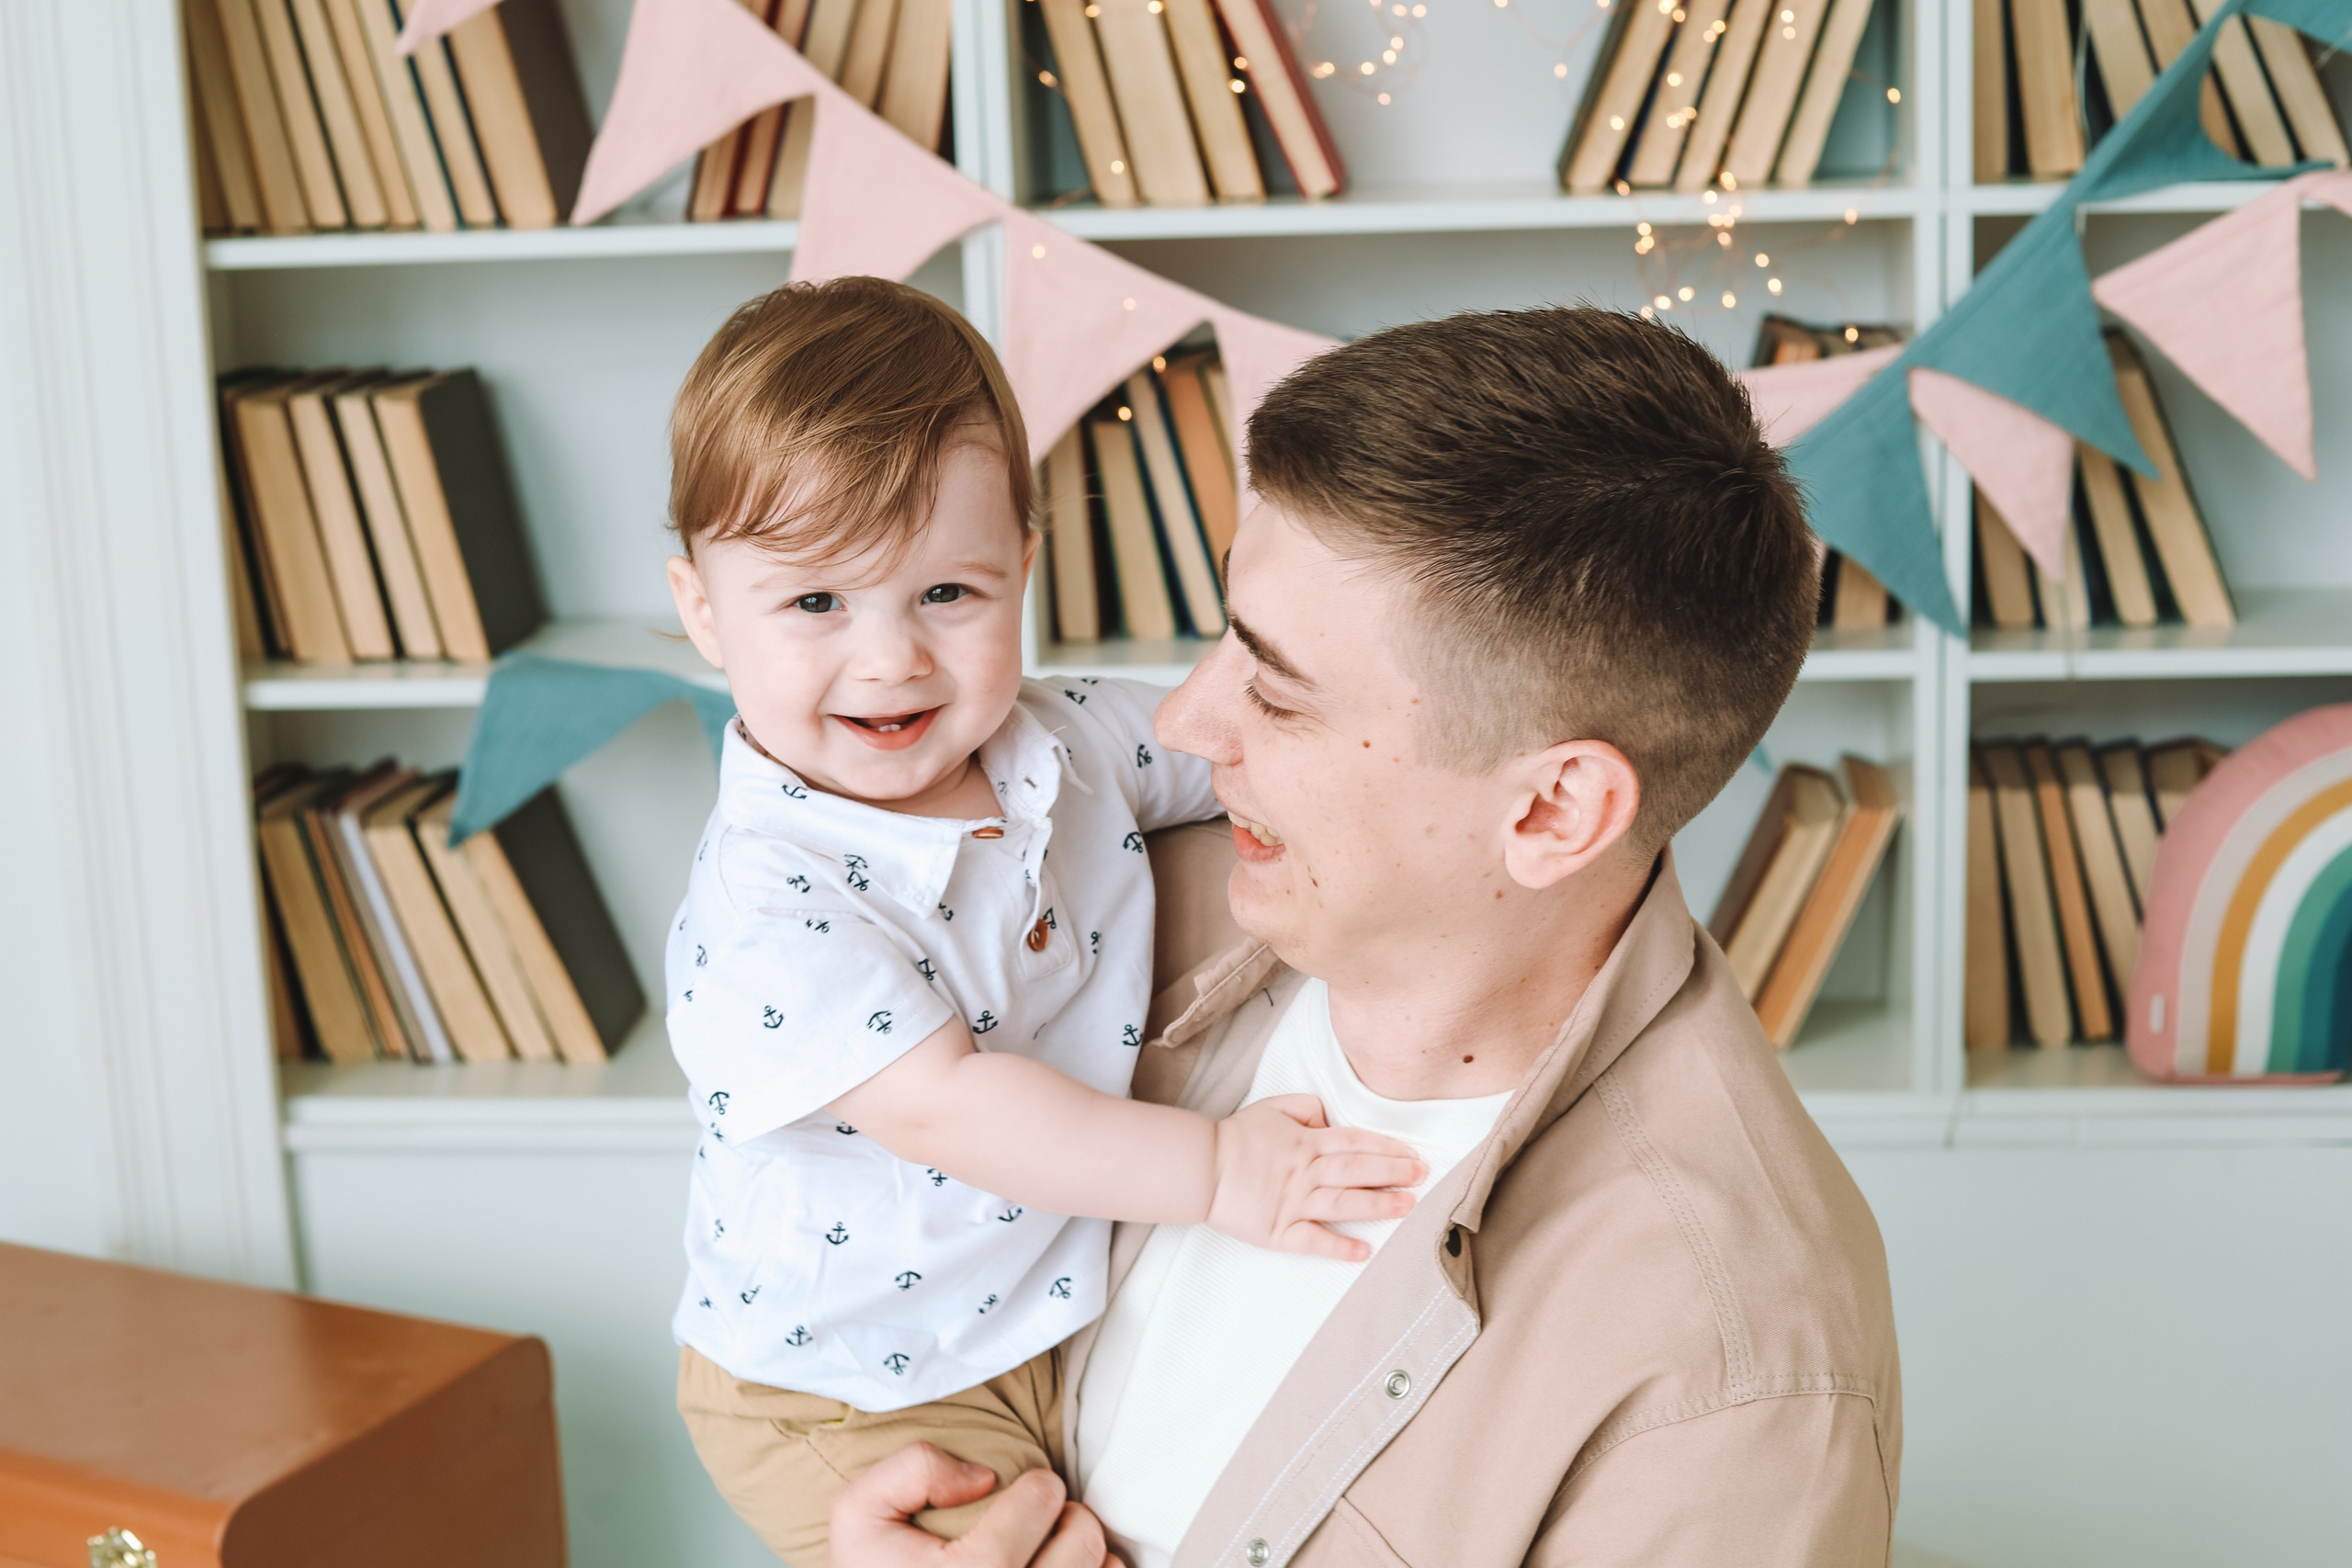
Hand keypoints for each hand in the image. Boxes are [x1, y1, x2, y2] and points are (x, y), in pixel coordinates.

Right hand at [832, 1443, 1111, 1567]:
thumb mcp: (859, 1512)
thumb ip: (913, 1468)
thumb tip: (983, 1479)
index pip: (1043, 1499)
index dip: (1037, 1486)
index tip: (1025, 1493)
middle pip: (1084, 1538)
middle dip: (1068, 1517)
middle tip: (1044, 1522)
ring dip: (1086, 1557)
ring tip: (1052, 1557)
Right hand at [1207, 1095, 1426, 1261]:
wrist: (1201, 1167)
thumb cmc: (1236, 1137)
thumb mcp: (1273, 1107)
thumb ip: (1307, 1108)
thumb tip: (1331, 1119)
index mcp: (1305, 1143)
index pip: (1354, 1142)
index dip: (1386, 1147)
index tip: (1412, 1153)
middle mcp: (1304, 1172)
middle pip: (1356, 1171)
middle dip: (1392, 1173)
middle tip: (1422, 1176)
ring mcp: (1293, 1203)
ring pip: (1343, 1204)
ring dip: (1377, 1205)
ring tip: (1407, 1206)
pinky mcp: (1279, 1231)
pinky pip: (1313, 1241)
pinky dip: (1339, 1248)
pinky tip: (1364, 1252)